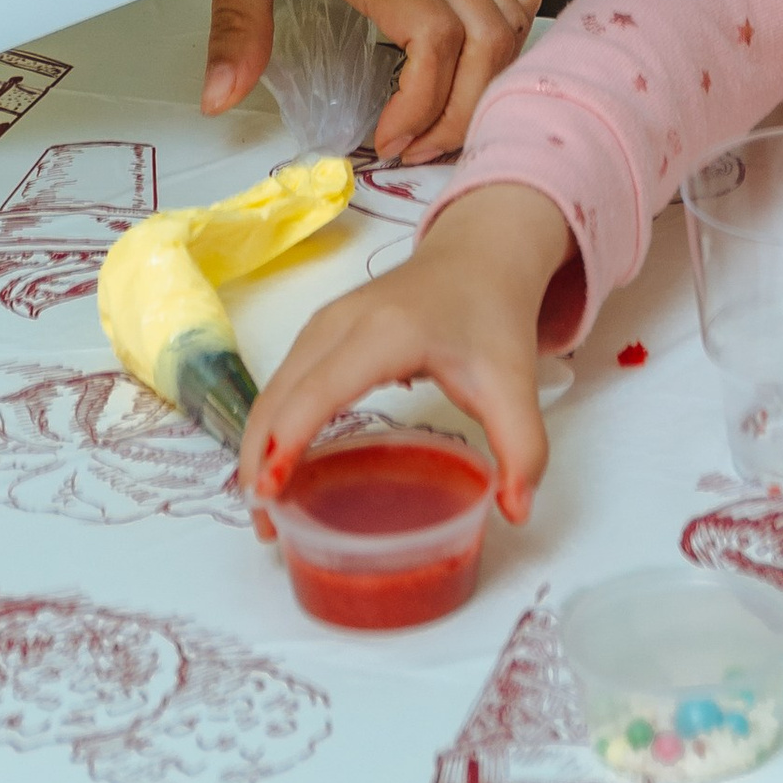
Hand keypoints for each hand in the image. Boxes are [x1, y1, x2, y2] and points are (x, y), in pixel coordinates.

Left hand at [203, 0, 538, 153]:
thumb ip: (237, 23)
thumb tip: (221, 97)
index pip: (436, 45)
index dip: (422, 108)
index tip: (384, 141)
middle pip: (491, 46)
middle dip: (463, 114)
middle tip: (416, 147)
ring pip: (515, 18)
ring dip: (490, 78)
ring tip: (445, 114)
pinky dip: (509, 30)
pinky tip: (473, 56)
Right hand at [241, 185, 577, 522]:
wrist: (482, 254)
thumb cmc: (492, 317)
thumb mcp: (514, 382)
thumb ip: (524, 448)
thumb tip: (515, 512)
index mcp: (385, 333)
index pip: (320, 390)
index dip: (289, 441)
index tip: (270, 495)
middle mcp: (342, 322)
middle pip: (281, 394)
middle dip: (260, 459)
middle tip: (265, 529)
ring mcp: (326, 322)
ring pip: (274, 389)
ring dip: (258, 445)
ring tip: (265, 510)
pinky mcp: (322, 330)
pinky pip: (283, 382)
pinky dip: (271, 424)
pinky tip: (276, 464)